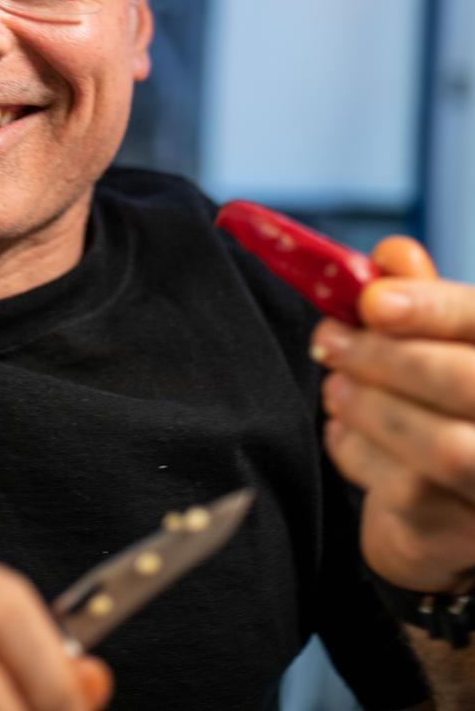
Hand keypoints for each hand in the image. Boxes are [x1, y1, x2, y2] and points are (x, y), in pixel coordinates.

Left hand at [312, 237, 474, 594]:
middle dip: (384, 357)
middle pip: (463, 381)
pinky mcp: (466, 538)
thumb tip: (392, 253)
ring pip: (440, 446)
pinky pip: (406, 492)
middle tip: (328, 342)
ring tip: (336, 389)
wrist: (441, 516)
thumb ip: (418, 296)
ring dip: (368, 407)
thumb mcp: (433, 342)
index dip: (432, 306)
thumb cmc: (440, 407)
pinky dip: (357, 453)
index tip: (372, 301)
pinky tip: (343, 435)